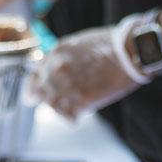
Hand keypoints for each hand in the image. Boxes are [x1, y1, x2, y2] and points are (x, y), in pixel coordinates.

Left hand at [26, 23, 142, 120]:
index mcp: (55, 53)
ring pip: (52, 107)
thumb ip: (61, 58)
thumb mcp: (77, 44)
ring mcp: (69, 85)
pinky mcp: (83, 99)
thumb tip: (52, 71)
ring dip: (60, 110)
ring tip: (70, 109)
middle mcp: (57, 69)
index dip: (32, 88)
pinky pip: (69, 116)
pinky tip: (78, 115)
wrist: (128, 51)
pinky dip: (72, 117)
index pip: (33, 76)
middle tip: (50, 106)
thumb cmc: (107, 45)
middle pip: (39, 93)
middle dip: (44, 101)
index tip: (32, 95)